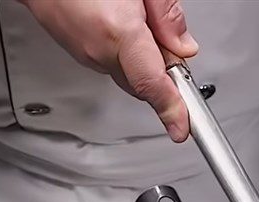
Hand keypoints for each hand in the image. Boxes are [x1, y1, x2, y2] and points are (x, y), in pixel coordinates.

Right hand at [21, 0, 197, 141]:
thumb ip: (165, 13)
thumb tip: (183, 47)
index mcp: (118, 31)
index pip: (152, 84)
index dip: (171, 110)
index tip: (181, 129)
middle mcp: (98, 48)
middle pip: (143, 83)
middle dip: (162, 73)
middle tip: (167, 41)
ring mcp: (83, 51)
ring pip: (128, 74)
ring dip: (142, 60)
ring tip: (138, 22)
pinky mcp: (75, 49)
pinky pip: (109, 61)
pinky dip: (123, 52)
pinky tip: (119, 22)